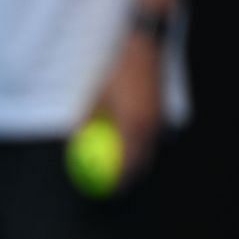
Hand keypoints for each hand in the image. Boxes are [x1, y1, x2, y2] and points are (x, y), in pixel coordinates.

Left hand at [90, 35, 164, 184]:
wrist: (144, 48)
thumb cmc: (115, 72)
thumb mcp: (94, 97)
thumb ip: (86, 121)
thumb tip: (75, 140)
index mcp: (132, 125)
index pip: (128, 163)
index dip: (120, 180)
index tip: (108, 189)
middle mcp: (150, 125)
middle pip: (143, 161)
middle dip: (130, 177)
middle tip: (115, 186)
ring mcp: (160, 119)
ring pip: (150, 149)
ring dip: (137, 161)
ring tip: (121, 169)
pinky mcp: (162, 112)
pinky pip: (153, 136)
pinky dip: (142, 145)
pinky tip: (129, 145)